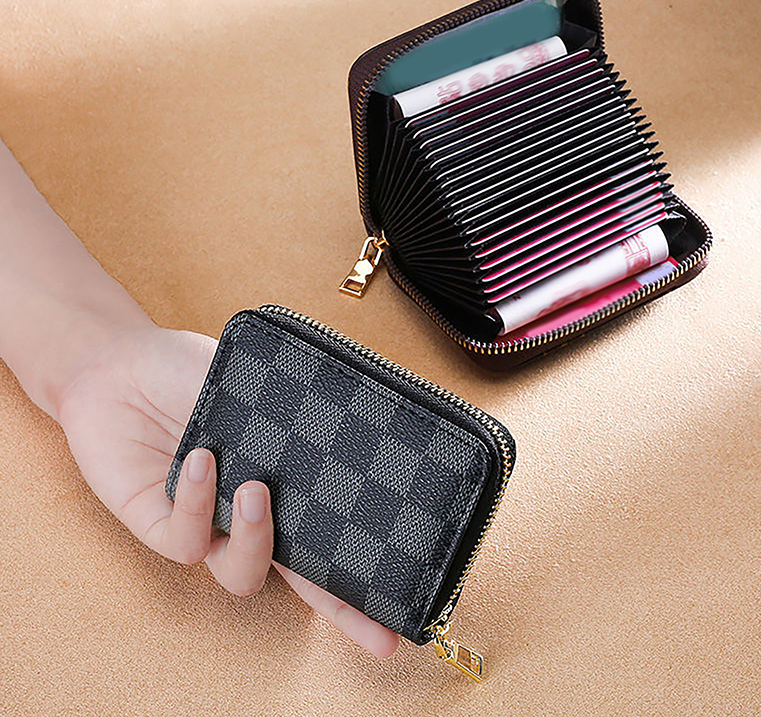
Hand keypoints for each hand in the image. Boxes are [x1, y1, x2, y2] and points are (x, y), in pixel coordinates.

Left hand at [55, 323, 397, 657]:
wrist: (118, 362)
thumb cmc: (187, 371)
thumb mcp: (253, 386)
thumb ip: (288, 412)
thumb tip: (347, 418)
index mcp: (280, 487)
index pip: (327, 539)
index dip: (362, 579)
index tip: (406, 608)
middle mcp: (248, 516)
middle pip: (302, 580)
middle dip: (342, 611)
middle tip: (378, 633)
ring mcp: (207, 525)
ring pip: (242, 574)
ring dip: (257, 538)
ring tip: (254, 489)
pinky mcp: (159, 525)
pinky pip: (187, 539)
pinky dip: (199, 502)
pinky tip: (201, 458)